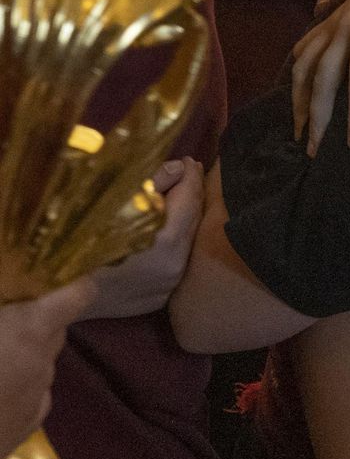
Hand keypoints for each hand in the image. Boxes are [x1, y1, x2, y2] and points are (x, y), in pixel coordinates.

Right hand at [0, 278, 96, 454]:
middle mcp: (43, 361)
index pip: (79, 293)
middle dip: (33, 317)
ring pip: (40, 362)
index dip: (71, 280)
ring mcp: (38, 397)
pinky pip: (31, 394)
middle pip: (55, 327)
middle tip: (3, 314)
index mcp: (29, 330)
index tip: (52, 272)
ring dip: (20, 353)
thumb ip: (1, 309)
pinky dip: (15, 385)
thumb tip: (5, 307)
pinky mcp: (27, 425)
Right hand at [85, 159, 202, 320]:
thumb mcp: (108, 201)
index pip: (189, 199)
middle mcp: (173, 265)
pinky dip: (170, 243)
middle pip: (191, 221)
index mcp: (164, 240)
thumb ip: (150, 183)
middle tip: (185, 172)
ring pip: (184, 243)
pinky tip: (159, 229)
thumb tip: (177, 169)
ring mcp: (167, 285)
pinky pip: (172, 263)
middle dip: (187, 194)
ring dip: (180, 219)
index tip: (187, 160)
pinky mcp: (158, 298)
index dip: (190, 176)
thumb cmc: (72, 241)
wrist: (49, 296)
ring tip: (173, 196)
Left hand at [292, 0, 349, 155]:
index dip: (296, 89)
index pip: (304, 56)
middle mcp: (336, 24)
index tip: (298, 117)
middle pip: (305, 72)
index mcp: (337, 18)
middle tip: (303, 142)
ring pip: (323, 80)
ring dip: (319, 118)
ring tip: (320, 148)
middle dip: (300, 110)